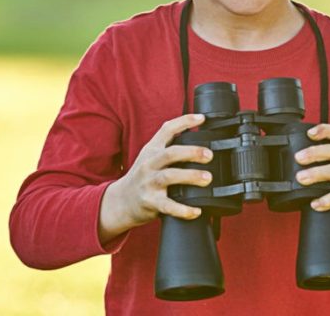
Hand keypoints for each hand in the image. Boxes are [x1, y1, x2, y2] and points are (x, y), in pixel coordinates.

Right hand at [98, 113, 212, 242]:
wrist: (120, 201)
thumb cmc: (142, 176)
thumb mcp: (150, 155)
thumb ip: (168, 144)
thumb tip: (196, 131)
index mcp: (152, 150)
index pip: (167, 129)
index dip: (184, 121)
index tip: (201, 118)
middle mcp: (149, 164)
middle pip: (170, 153)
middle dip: (191, 152)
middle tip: (209, 155)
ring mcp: (149, 183)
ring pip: (169, 176)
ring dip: (190, 176)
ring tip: (207, 178)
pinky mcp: (150, 202)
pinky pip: (168, 206)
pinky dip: (183, 210)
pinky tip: (196, 211)